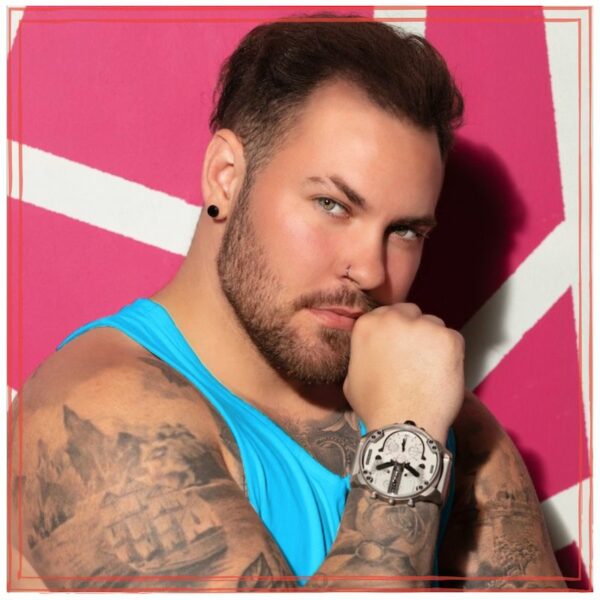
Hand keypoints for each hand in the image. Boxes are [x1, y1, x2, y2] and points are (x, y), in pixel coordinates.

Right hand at [343, 303, 464, 441]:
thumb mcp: (352, 377)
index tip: (399, 347)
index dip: (395, 332)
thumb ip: (363, 355)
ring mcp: (423, 326)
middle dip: (414, 331)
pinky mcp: (449, 338)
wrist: (403, 424)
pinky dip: (451, 355)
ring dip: (433, 342)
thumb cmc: (376, 406)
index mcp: (368, 324)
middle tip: (416, 357)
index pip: (388, 314)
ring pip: (433, 326)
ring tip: (429, 370)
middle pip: (411, 314)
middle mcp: (394, 318)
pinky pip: (453, 339)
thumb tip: (371, 354)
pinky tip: (441, 374)